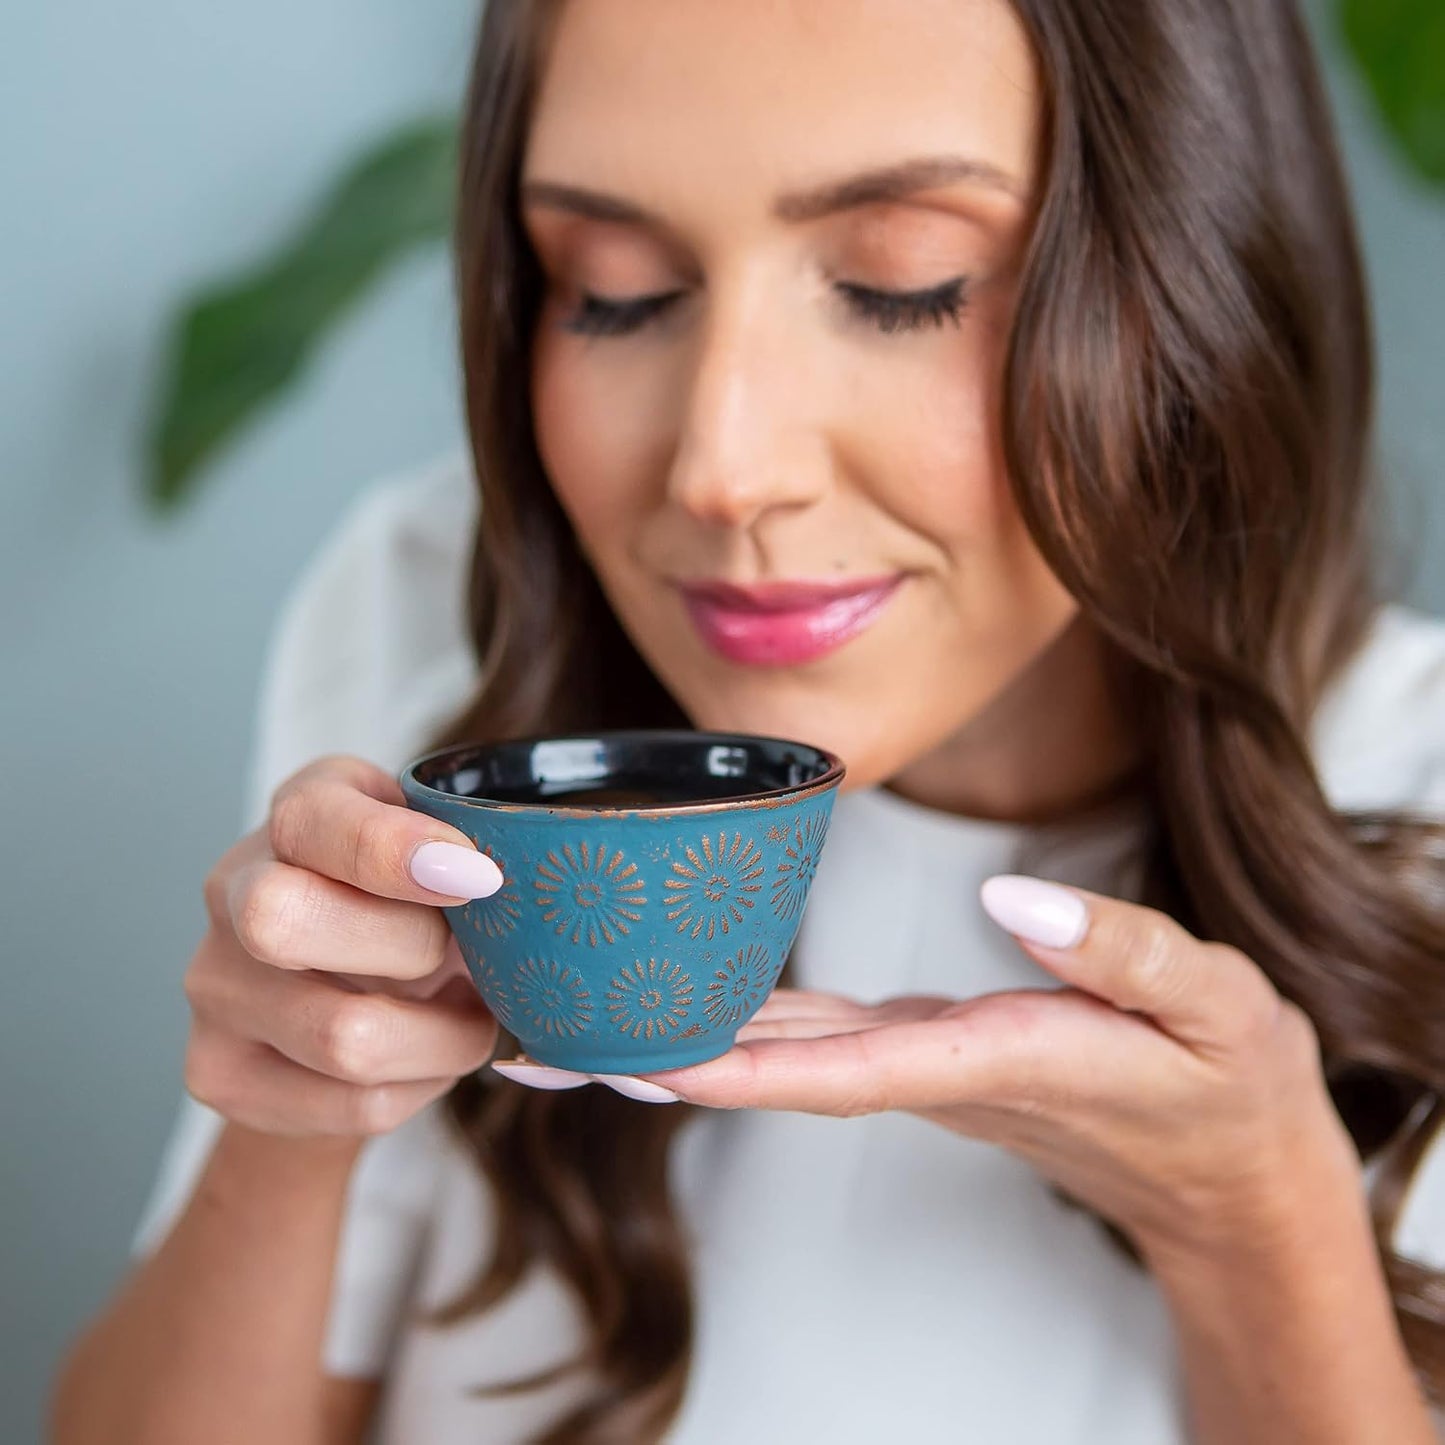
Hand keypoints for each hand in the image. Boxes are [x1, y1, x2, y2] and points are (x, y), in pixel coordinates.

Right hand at [183, 756, 504, 1137]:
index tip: (478, 877)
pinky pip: (355, 1104)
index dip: (397, 851)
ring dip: (443, 1036)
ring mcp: (214, 985)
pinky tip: (428, 1053)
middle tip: (458, 953)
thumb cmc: (410, 906)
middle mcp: (233, 889)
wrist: (345, 996)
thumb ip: (465, 859)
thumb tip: (498, 885)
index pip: (314, 819)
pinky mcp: (219, 1072)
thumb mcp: (440, 856)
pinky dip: (422, 1085)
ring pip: (342, 1038)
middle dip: (409, 946)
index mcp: (298, 814)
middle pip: (285, 921)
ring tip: (466, 1012)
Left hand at [494, 876, 1353, 1258]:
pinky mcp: (931, 1050)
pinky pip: (817, 1039)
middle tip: (537, 1051)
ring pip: (783, 1054)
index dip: (734, 1068)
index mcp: (993, 1059)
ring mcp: (923, 1064)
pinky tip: (686, 1000)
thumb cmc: (1225, 1081)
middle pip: (776, 1069)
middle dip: (660, 1063)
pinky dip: (743, 1025)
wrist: (1232, 1165)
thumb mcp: (1214, 1005)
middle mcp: (934, 1070)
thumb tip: (1009, 901)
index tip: (633, 1065)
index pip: (842, 1070)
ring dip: (678, 1043)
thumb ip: (1119, 952)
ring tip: (570, 1028)